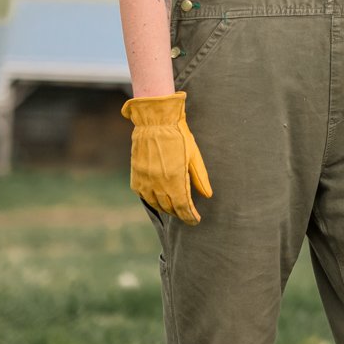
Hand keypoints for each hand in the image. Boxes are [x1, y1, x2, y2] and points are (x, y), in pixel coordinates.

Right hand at [122, 92, 212, 224]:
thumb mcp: (194, 155)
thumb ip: (199, 177)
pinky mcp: (136, 177)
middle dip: (180, 214)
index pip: (183, 207)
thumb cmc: (178, 137)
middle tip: (187, 215)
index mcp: (175, 179)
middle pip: (170, 208)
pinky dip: (153, 201)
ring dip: (167, 209)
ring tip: (175, 210)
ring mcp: (145, 181)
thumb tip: (207, 195)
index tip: (195, 221)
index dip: (190, 216)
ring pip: (156, 204)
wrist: (155, 123)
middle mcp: (158, 183)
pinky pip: (144, 196)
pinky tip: (159, 200)